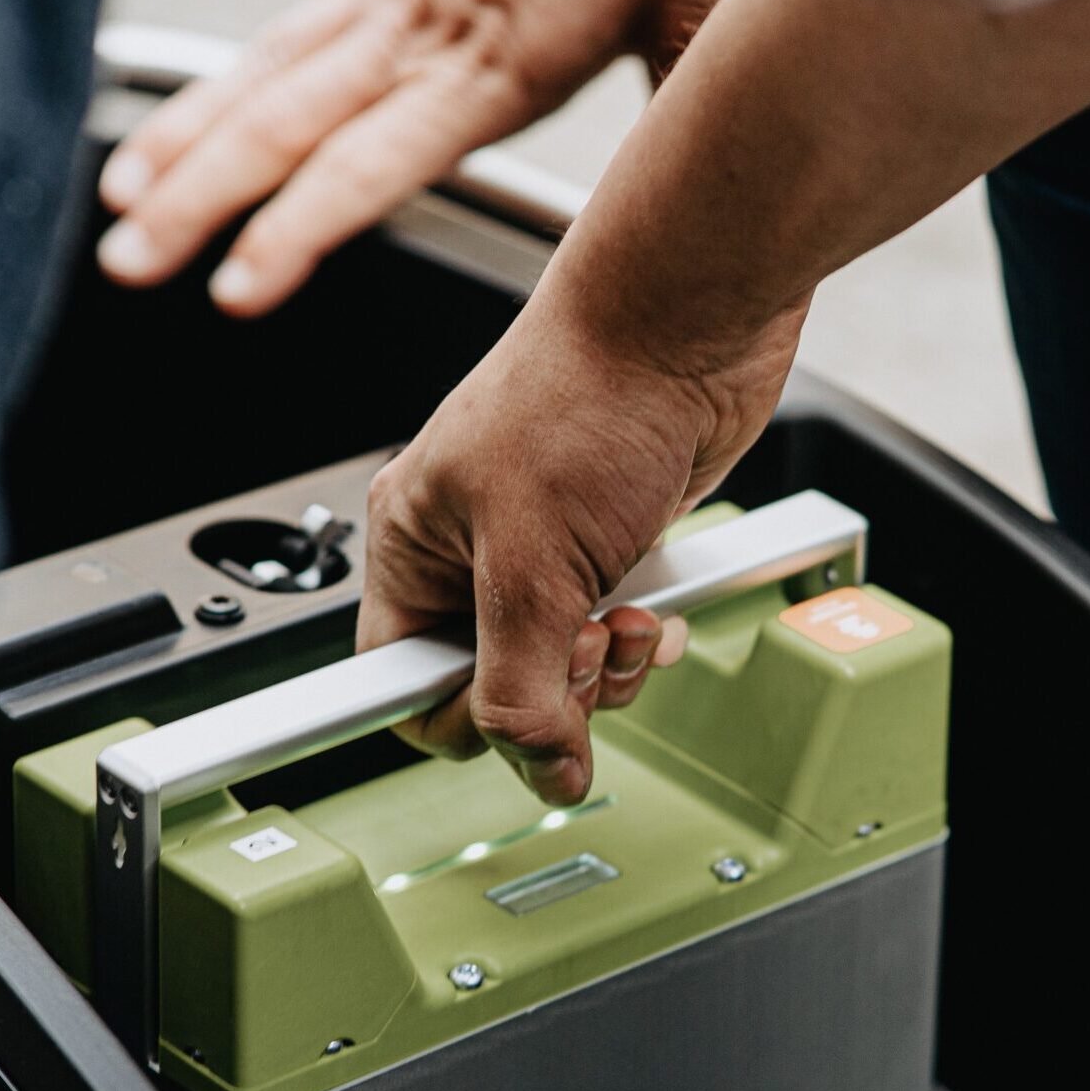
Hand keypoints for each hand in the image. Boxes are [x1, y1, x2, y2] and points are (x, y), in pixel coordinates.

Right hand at [95, 0, 726, 315]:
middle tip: (129, 266)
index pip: (373, 159)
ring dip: (185, 153)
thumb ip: (686, 96)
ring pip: (261, 82)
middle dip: (204, 206)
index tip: (239, 286)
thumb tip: (725, 191)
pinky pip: (273, 38)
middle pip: (289, 128)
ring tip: (119, 216)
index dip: (302, 226)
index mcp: (495, 62)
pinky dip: (209, 92)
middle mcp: (419, 34)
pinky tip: (164, 134)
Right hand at [357, 289, 801, 804]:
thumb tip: (538, 769)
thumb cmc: (591, 394)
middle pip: (491, 686)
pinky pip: (613, 632)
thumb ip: (522, 685)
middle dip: (554, 688)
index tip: (512, 726)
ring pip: (559, 668)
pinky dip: (641, 638)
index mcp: (412, 543)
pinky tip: (656, 609)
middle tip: (587, 646)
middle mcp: (469, 548)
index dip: (459, 718)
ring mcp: (544, 548)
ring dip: (606, 669)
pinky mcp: (610, 544)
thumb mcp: (533, 565)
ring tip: (628, 622)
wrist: (689, 322)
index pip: (400, 682)